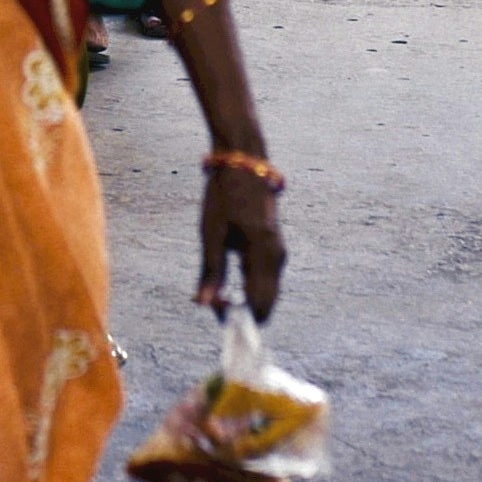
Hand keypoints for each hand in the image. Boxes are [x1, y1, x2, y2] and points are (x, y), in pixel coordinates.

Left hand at [197, 161, 286, 322]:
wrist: (244, 165)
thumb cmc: (225, 197)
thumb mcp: (212, 234)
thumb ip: (210, 272)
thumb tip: (203, 304)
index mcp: (263, 254)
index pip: (259, 304)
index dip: (237, 316)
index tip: (212, 307)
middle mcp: (277, 257)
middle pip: (266, 303)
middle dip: (241, 310)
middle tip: (212, 301)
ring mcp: (279, 253)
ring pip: (266, 293)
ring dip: (244, 299)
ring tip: (216, 288)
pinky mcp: (274, 249)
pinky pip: (266, 280)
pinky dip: (249, 287)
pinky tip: (227, 280)